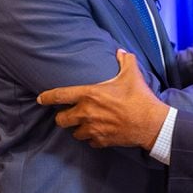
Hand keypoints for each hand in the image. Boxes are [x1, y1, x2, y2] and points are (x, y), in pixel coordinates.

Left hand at [36, 50, 168, 149]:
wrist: (151, 123)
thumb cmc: (139, 97)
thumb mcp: (132, 74)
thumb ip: (125, 60)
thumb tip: (121, 51)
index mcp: (89, 95)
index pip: (60, 95)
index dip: (47, 97)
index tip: (41, 99)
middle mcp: (86, 113)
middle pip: (61, 120)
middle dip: (63, 117)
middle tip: (69, 114)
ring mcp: (93, 129)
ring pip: (74, 133)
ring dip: (78, 129)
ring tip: (86, 124)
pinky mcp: (101, 141)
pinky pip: (89, 142)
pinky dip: (92, 138)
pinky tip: (99, 133)